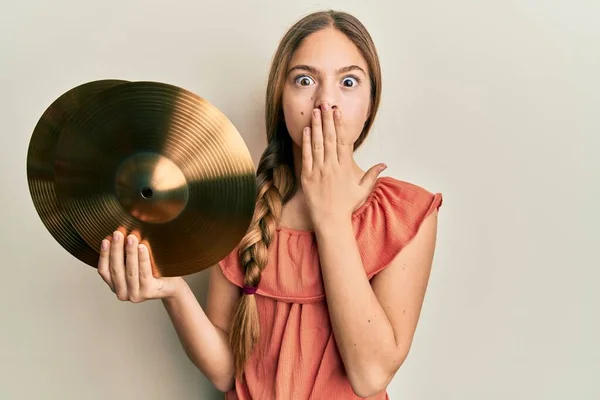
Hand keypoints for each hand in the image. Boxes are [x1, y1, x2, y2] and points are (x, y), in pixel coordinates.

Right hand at [97, 229, 182, 301]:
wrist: (171, 285)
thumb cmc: (153, 273)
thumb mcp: (134, 264)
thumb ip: (124, 255)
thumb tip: (118, 233)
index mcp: (115, 286)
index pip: (104, 271)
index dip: (104, 255)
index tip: (106, 239)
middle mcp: (122, 293)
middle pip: (116, 270)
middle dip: (116, 249)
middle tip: (118, 233)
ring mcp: (135, 295)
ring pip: (130, 271)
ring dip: (130, 252)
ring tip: (131, 237)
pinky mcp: (148, 292)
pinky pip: (144, 273)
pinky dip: (143, 259)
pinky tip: (142, 247)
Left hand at [301, 103, 386, 225]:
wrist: (330, 220)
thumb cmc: (347, 205)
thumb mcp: (362, 190)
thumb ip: (372, 175)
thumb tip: (384, 165)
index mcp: (345, 167)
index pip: (343, 141)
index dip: (340, 125)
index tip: (338, 112)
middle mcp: (332, 166)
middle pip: (329, 138)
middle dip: (327, 120)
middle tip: (325, 104)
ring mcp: (319, 171)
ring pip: (317, 144)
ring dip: (316, 127)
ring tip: (315, 112)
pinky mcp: (307, 176)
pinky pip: (306, 156)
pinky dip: (306, 142)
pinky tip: (306, 130)